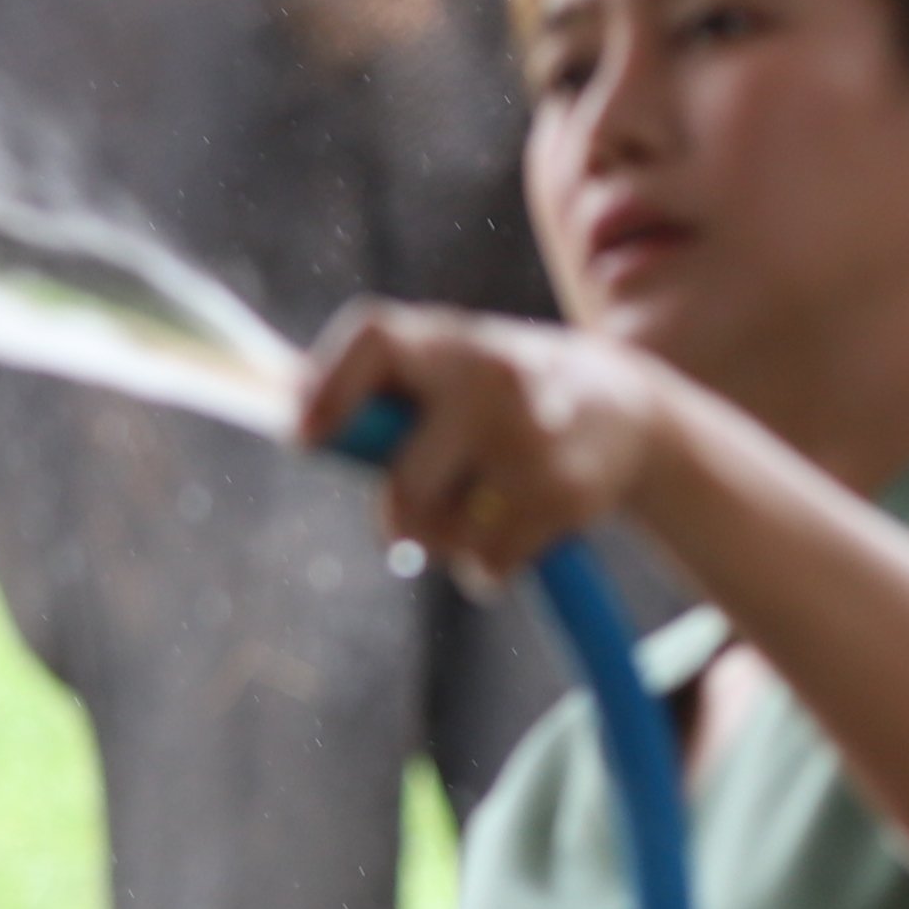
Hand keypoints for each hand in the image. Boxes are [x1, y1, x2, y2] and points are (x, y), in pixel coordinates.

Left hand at [299, 301, 687, 592]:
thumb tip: (281, 409)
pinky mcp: (569, 491)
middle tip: (403, 529)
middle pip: (407, 483)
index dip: (331, 390)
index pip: (376, 341)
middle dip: (400, 521)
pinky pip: (489, 563)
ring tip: (477, 516)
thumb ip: (376, 387)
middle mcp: (492, 377)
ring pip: (446, 534)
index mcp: (447, 340)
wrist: (627, 408)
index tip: (303, 441)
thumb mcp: (448, 366)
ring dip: (447, 545)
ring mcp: (535, 436)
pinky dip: (488, 568)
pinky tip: (516, 534)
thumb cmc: (500, 392)